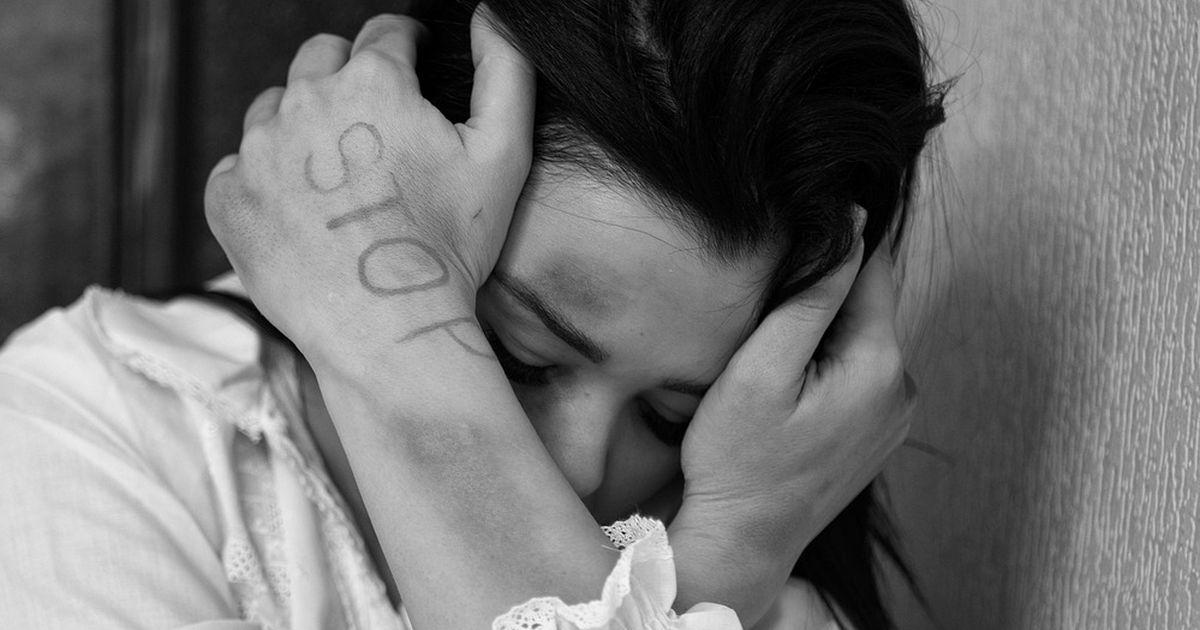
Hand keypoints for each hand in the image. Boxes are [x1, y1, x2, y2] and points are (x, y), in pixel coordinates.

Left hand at [205, 8, 534, 370]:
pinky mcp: (227, 197)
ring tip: (339, 177)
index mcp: (371, 83)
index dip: (406, 50)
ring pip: (274, 108)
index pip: (385, 35)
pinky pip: (240, 166)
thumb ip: (504, 71)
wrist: (389, 330)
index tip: (413, 70)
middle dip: (349, 77)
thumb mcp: (503, 155)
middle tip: (375, 127)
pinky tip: (304, 213)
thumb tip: (489, 16)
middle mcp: (304, 102)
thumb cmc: (451, 247)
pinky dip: (267, 180)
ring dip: (303, 126)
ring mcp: (257, 151)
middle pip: (321, 58)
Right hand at [671, 237, 914, 622]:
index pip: (872, 267)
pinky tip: (786, 388)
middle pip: (867, 303)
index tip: (785, 252)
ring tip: (769, 357)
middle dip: (821, 294)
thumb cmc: (737, 459)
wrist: (743, 542)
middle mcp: (903, 388)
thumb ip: (812, 295)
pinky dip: (826, 364)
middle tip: (763, 315)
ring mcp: (894, 415)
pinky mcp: (876, 433)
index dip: (831, 246)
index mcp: (881, 364)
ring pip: (861, 337)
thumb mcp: (762, 369)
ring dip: (821, 331)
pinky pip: (858, 373)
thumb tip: (854, 224)